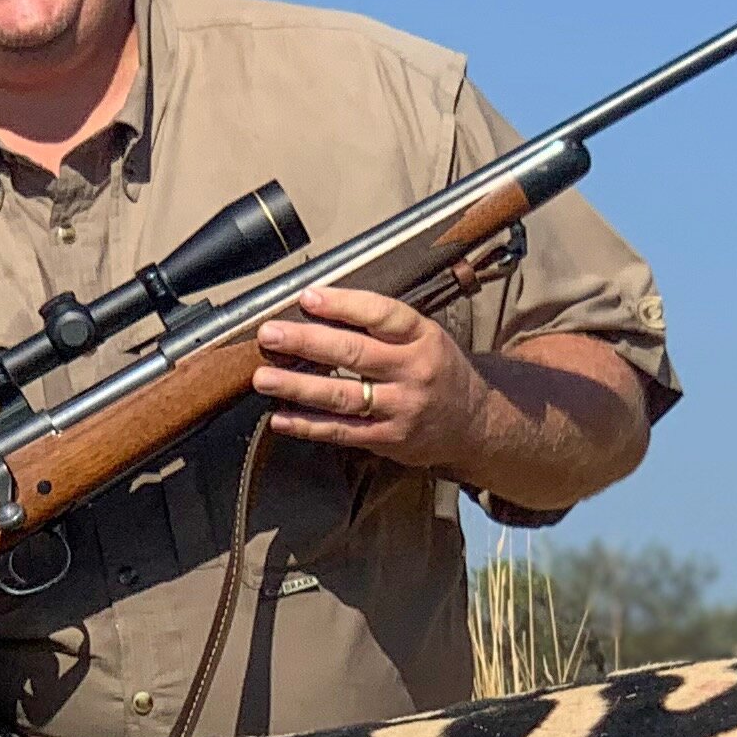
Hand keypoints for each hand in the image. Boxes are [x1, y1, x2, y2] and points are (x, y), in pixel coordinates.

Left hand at [253, 286, 497, 471]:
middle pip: (354, 353)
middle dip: (307, 341)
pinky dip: (308, 425)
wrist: (473, 422)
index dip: (342, 304)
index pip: (381, 314)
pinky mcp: (389, 439)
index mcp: (422, 337)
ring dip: (298, 386)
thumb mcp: (423, 336)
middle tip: (270, 333)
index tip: (307, 296)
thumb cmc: (436, 369)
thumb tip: (318, 307)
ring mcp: (401, 408)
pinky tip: (280, 417)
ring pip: (343, 396)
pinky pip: (342, 431)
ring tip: (264, 378)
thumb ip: (380, 325)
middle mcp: (414, 371)